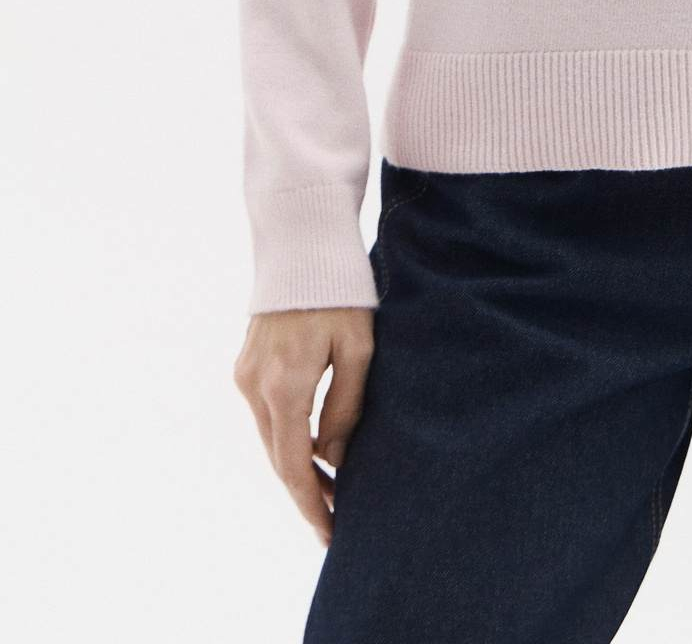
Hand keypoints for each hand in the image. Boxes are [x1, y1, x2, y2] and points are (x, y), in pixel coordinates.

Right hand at [233, 307, 375, 546]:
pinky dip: (287, 438)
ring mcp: (245, 375)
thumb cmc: (341, 292)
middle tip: (335, 522)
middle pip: (278, 458)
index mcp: (284, 385)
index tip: (330, 533)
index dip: (312, 504)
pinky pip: (266, 415)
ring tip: (331, 491)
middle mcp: (255, 386)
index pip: (294, 465)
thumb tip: (335, 460)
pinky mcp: (245, 364)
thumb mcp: (359, 349)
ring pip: (271, 439)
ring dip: (297, 466)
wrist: (302, 243)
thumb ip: (347, 408)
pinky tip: (313, 450)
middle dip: (306, 493)